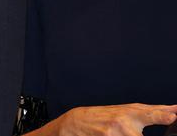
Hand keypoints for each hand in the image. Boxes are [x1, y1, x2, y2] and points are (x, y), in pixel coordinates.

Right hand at [56, 104, 176, 135]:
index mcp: (132, 112)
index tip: (173, 116)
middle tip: (168, 119)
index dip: (163, 116)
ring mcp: (115, 132)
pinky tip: (117, 135)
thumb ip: (151, 113)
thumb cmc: (106, 117)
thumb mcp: (127, 111)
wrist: (78, 122)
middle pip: (140, 135)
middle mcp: (124, 122)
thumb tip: (173, 111)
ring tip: (120, 132)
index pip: (152, 114)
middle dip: (154, 122)